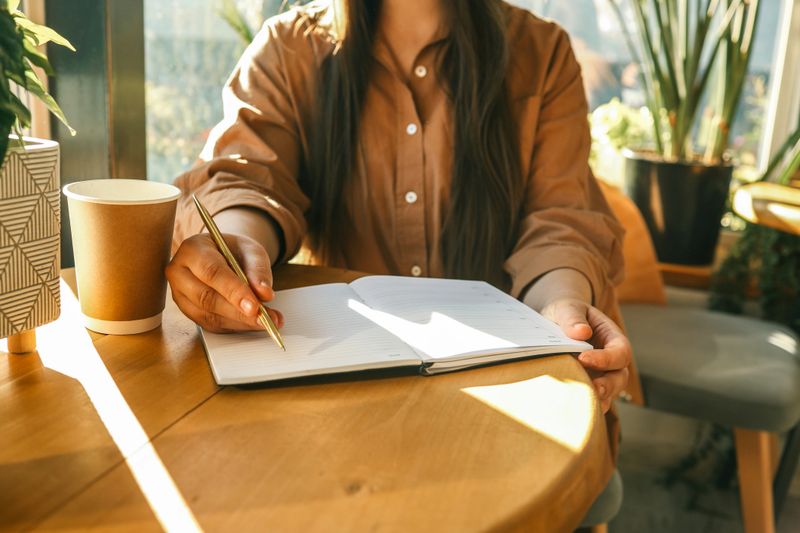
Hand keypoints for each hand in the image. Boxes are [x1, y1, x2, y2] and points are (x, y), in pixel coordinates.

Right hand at [166, 233, 282, 332]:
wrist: (222, 254)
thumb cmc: (234, 250)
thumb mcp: (251, 250)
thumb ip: (258, 269)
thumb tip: (264, 294)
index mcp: (192, 250)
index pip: (211, 272)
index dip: (234, 291)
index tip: (255, 306)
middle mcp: (179, 273)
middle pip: (206, 298)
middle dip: (238, 312)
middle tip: (265, 318)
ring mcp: (181, 295)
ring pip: (209, 316)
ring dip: (240, 322)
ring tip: (268, 321)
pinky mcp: (189, 312)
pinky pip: (212, 325)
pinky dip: (236, 326)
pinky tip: (255, 323)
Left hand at [540, 298, 630, 412]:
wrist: (554, 322)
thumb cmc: (565, 312)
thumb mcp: (567, 308)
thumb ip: (573, 317)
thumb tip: (582, 332)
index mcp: (612, 337)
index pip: (620, 351)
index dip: (606, 358)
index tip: (583, 359)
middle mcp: (610, 359)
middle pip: (619, 376)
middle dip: (608, 385)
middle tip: (592, 388)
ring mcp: (600, 374)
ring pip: (609, 391)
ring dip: (599, 398)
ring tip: (585, 403)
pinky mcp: (587, 384)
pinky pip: (593, 398)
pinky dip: (588, 404)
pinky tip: (575, 408)